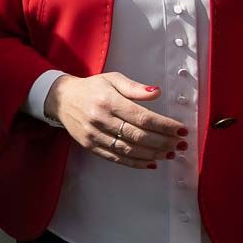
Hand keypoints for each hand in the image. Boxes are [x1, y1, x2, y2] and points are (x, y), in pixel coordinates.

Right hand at [44, 73, 186, 168]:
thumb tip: (157, 93)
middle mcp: (100, 118)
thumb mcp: (112, 79)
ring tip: (170, 154)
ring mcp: (94, 134)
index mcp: (108, 100)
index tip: (180, 129)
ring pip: (129, 150)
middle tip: (180, 144)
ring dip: (153, 154)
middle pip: (138, 135)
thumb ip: (135, 87)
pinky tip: (151, 162)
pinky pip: (116, 158)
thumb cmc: (92, 88)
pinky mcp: (90, 146)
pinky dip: (136, 163)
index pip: (142, 117)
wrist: (61, 99)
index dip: (164, 126)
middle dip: (163, 142)